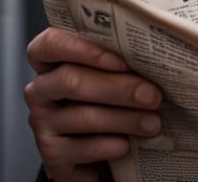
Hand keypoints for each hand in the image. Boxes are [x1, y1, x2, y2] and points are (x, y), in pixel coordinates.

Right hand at [25, 27, 162, 181]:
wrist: (99, 151)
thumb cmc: (112, 99)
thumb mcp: (115, 74)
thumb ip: (123, 60)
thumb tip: (156, 54)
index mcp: (53, 60)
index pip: (50, 43)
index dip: (81, 48)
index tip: (120, 60)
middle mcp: (42, 89)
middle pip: (71, 80)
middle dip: (118, 87)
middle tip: (152, 95)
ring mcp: (42, 123)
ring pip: (82, 116)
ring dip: (123, 119)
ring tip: (153, 123)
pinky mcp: (52, 155)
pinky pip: (80, 148)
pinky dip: (108, 146)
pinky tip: (127, 144)